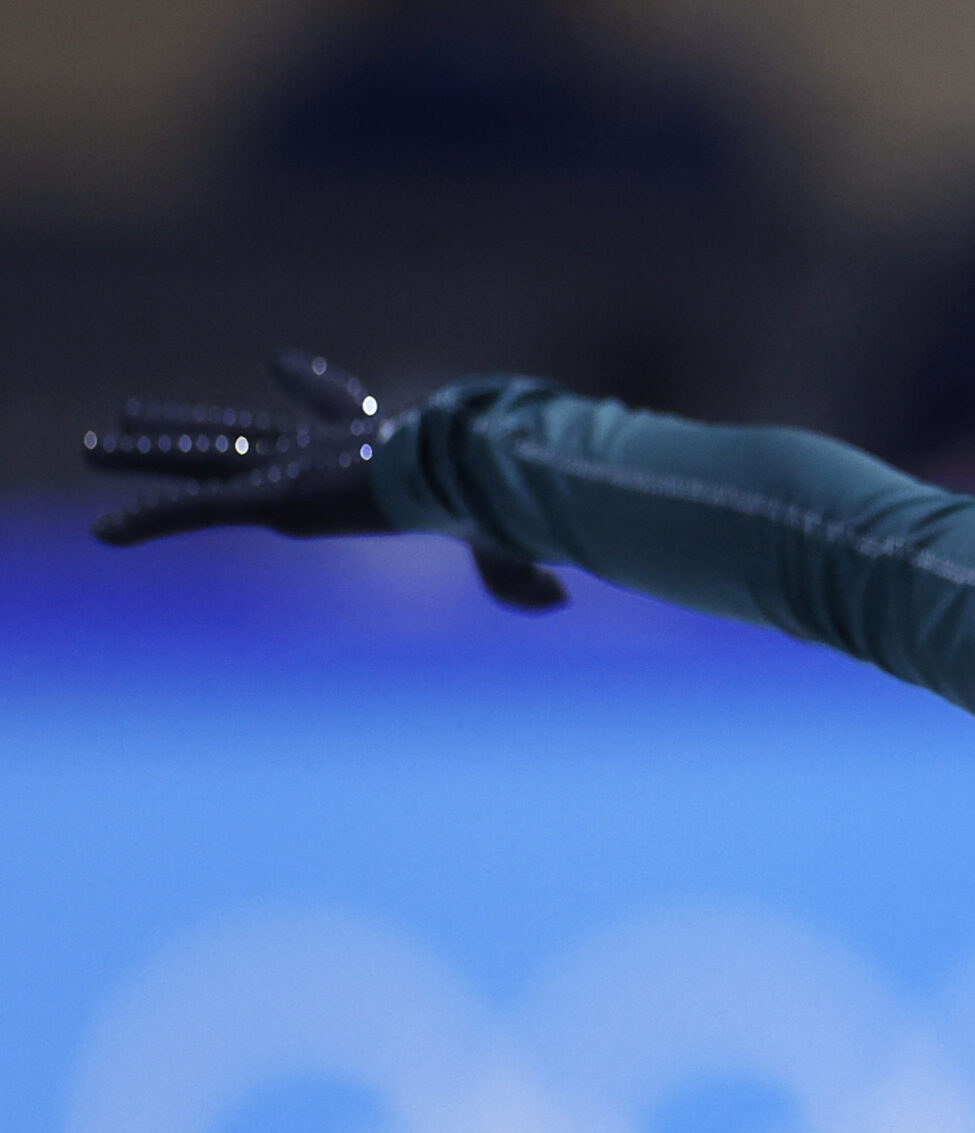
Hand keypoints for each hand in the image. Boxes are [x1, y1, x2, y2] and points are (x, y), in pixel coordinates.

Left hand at [83, 351, 566, 613]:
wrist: (472, 465)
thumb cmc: (493, 496)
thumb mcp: (499, 542)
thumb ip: (510, 575)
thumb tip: (553, 598)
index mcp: (373, 448)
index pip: (333, 408)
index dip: (309, 384)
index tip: (279, 361)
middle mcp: (320, 450)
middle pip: (240, 432)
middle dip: (190, 425)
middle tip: (136, 413)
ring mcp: (290, 468)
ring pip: (202, 457)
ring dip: (144, 454)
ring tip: (91, 446)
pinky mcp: (275, 496)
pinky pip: (198, 511)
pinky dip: (151, 521)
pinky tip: (103, 533)